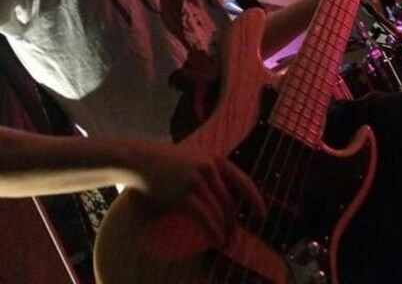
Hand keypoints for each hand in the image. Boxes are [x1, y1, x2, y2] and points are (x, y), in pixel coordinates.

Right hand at [129, 141, 264, 246]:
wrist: (140, 160)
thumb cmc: (165, 163)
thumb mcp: (193, 159)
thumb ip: (208, 172)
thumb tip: (221, 194)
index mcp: (215, 159)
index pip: (242, 180)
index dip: (254, 198)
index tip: (261, 213)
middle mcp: (209, 168)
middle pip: (229, 200)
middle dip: (235, 222)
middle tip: (236, 238)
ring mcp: (197, 180)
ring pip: (219, 210)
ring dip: (224, 230)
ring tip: (226, 244)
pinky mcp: (184, 194)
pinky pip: (205, 217)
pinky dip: (213, 231)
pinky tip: (216, 241)